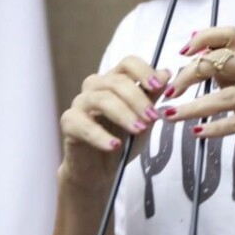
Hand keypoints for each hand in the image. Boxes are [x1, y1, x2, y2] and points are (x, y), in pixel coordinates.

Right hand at [57, 56, 170, 194]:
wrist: (100, 172)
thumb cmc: (122, 142)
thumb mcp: (143, 120)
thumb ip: (152, 97)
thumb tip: (165, 73)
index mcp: (114, 81)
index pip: (128, 63)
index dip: (143, 71)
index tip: (157, 86)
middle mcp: (95, 87)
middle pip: (117, 81)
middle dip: (138, 99)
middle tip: (153, 118)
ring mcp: (80, 103)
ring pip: (102, 99)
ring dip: (124, 115)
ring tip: (139, 131)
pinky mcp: (69, 123)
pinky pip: (83, 124)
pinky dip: (101, 136)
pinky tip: (115, 146)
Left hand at [162, 27, 234, 182]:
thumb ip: (229, 85)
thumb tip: (196, 69)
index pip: (230, 36)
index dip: (204, 38)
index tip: (182, 52)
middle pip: (219, 61)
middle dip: (188, 75)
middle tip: (169, 93)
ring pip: (223, 94)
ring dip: (192, 106)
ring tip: (170, 115)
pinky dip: (215, 127)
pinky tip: (198, 132)